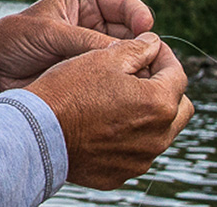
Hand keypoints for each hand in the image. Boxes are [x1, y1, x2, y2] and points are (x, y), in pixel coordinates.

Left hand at [0, 0, 154, 90]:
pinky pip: (112, 78)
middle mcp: (94, 26)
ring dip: (136, 67)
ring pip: (126, 58)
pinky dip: (122, 84)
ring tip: (144, 78)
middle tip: (154, 61)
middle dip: (143, 46)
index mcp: (85, 3)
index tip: (147, 29)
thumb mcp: (52, 33)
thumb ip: (87, 41)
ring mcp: (92, 51)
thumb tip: (128, 53)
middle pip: (132, 33)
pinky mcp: (88, 75)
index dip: (139, 16)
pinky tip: (129, 92)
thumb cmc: (15, 39)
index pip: (124, 5)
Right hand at [25, 33, 193, 189]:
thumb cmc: (69, 91)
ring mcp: (140, 159)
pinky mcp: (121, 173)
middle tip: (142, 74)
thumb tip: (154, 43)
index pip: (178, 74)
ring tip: (121, 97)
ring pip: (160, 131)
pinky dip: (130, 136)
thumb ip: (137, 48)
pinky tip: (106, 122)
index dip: (164, 56)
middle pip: (180, 107)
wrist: (37, 133)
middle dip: (166, 88)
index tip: (150, 49)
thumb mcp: (103, 57)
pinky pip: (137, 151)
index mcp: (158, 104)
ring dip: (149, 113)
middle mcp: (157, 137)